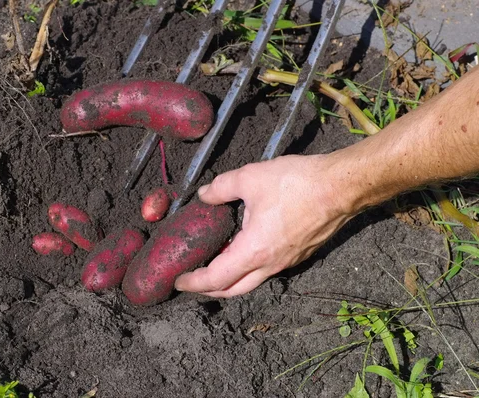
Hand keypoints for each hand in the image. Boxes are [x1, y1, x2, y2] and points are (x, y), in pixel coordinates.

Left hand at [174, 154, 355, 297]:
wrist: (341, 187)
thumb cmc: (296, 183)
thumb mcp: (249, 178)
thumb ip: (220, 188)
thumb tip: (204, 195)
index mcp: (253, 251)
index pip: (216, 278)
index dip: (194, 283)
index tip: (179, 281)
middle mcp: (270, 264)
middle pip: (233, 290)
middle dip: (209, 290)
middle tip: (193, 280)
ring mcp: (287, 262)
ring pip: (252, 281)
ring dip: (230, 278)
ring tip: (215, 262)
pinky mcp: (300, 255)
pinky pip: (268, 269)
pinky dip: (249, 267)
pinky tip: (244, 248)